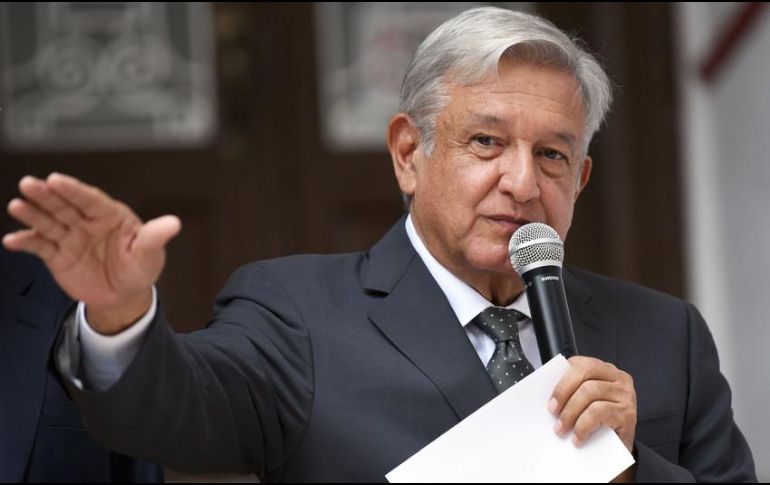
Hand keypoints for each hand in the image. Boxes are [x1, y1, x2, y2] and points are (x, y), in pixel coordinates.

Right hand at [3, 173, 179, 333]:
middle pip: (64, 206)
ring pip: (49, 222)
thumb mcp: (150, 253)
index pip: (90, 199)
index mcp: (110, 215)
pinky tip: (12, 240)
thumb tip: (174, 224)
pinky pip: (40, 247)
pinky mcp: (58, 256)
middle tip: (29, 184)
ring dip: (32, 214)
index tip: (57, 180)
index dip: (73, 190)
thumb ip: (155, 237)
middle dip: (46, 195)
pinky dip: (26, 243)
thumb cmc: (140, 268)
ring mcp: (71, 237)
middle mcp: (87, 222)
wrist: (125, 295)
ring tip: (17, 206)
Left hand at [548, 356, 636, 452]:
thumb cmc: (598, 423)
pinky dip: (583, 426)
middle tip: (552, 411)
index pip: (580, 363)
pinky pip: (599, 413)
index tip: (549, 398)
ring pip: (590, 391)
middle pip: (585, 373)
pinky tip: (577, 437)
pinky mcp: (628, 414)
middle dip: (564, 391)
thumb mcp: (585, 402)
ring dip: (570, 412)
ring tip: (561, 428)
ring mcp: (625, 395)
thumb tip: (550, 395)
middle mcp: (618, 378)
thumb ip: (572, 391)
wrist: (618, 449)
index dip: (562, 379)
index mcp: (605, 370)